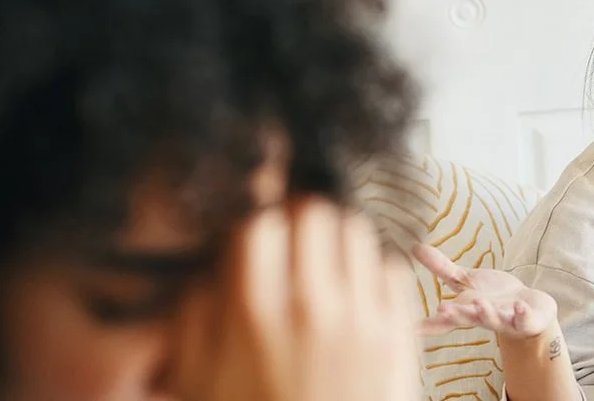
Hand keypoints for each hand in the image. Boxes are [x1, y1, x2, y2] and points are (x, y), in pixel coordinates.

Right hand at [184, 198, 420, 399]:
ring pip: (356, 229)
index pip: (259, 221)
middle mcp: (310, 306)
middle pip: (313, 211)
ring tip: (324, 267)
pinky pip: (392, 265)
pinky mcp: (398, 334)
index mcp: (252, 314)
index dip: (255, 223)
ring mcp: (362, 318)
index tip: (256, 238)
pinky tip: (355, 293)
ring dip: (337, 239)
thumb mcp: (199, 381)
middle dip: (298, 222)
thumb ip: (194, 316)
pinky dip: (373, 268)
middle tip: (291, 246)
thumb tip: (210, 267)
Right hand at [413, 244, 556, 339]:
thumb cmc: (493, 296)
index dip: (430, 323)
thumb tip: (414, 247)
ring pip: (494, 319)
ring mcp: (505, 320)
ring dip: (486, 313)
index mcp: (466, 310)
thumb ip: (441, 268)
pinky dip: (521, 313)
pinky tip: (519, 305)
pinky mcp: (525, 320)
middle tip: (443, 310)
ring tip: (479, 303)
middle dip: (457, 314)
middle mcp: (482, 318)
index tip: (412, 328)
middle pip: (468, 318)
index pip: (446, 318)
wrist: (530, 310)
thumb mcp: (465, 280)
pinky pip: (523, 318)